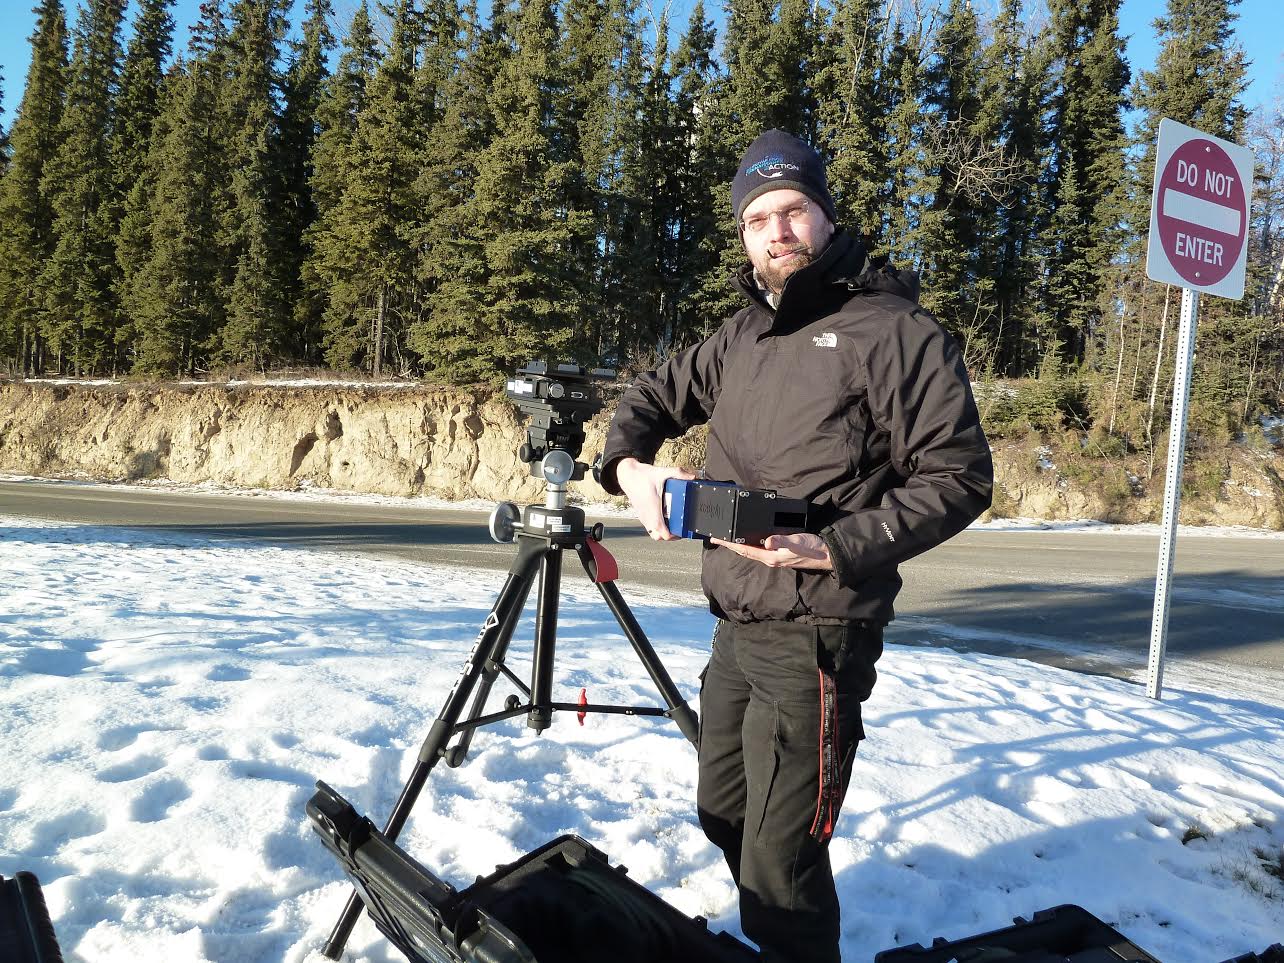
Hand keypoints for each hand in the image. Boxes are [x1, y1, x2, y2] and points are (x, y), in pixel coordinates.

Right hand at [615, 458, 696, 540]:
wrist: (627, 475)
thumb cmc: (641, 476)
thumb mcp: (662, 472)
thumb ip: (678, 473)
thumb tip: (692, 477)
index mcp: (653, 510)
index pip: (663, 533)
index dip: (674, 536)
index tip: (683, 532)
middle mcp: (647, 516)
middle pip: (659, 537)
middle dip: (671, 536)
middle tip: (680, 529)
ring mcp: (644, 517)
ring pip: (654, 533)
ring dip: (664, 531)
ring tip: (674, 523)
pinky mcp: (642, 515)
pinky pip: (650, 527)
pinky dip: (658, 526)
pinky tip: (666, 517)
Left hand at [709, 532, 832, 570]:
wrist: (826, 554)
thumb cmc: (811, 548)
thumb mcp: (796, 542)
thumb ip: (782, 541)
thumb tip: (767, 541)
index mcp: (770, 557)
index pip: (745, 550)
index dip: (730, 544)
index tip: (717, 539)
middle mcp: (770, 558)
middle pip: (745, 551)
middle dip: (730, 545)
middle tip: (717, 537)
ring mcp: (775, 556)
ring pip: (752, 550)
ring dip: (739, 544)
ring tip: (728, 538)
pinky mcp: (780, 552)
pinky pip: (760, 547)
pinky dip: (751, 542)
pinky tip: (750, 538)